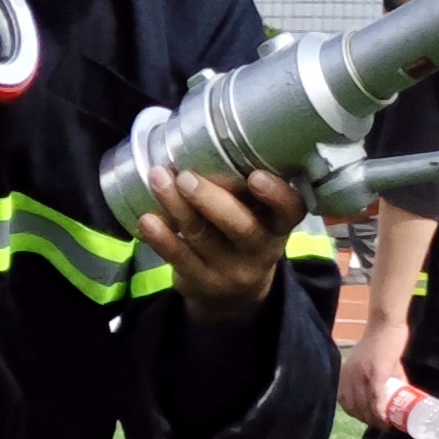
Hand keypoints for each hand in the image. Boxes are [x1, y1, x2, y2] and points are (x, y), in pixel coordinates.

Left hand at [139, 167, 301, 326]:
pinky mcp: (202, 282)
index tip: (255, 176)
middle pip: (242, 228)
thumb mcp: (257, 216)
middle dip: (212, 200)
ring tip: (158, 180)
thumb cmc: (242, 236)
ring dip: (177, 207)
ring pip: (204, 238)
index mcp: (279, 225)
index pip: (290, 211)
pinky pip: (180, 259)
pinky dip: (162, 239)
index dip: (277, 195)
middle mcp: (261, 250)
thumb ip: (243, 190)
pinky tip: (147, 219)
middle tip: (186, 176)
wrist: (232, 296)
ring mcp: (231, 271)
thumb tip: (206, 141)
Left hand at [338, 320, 409, 428]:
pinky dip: (380, 411)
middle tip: (382, 426)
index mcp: (345, 375)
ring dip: (375, 419)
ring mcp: (361, 376)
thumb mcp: (376, 365)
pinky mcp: (375, 373)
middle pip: (355, 407)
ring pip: (365, 405)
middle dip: (368, 420)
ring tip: (387, 425)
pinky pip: (375, 397)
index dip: (357, 415)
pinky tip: (386, 419)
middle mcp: (349, 377)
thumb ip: (380, 380)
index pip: (345, 402)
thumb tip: (395, 397)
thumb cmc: (382, 344)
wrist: (386, 326)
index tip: (369, 421)